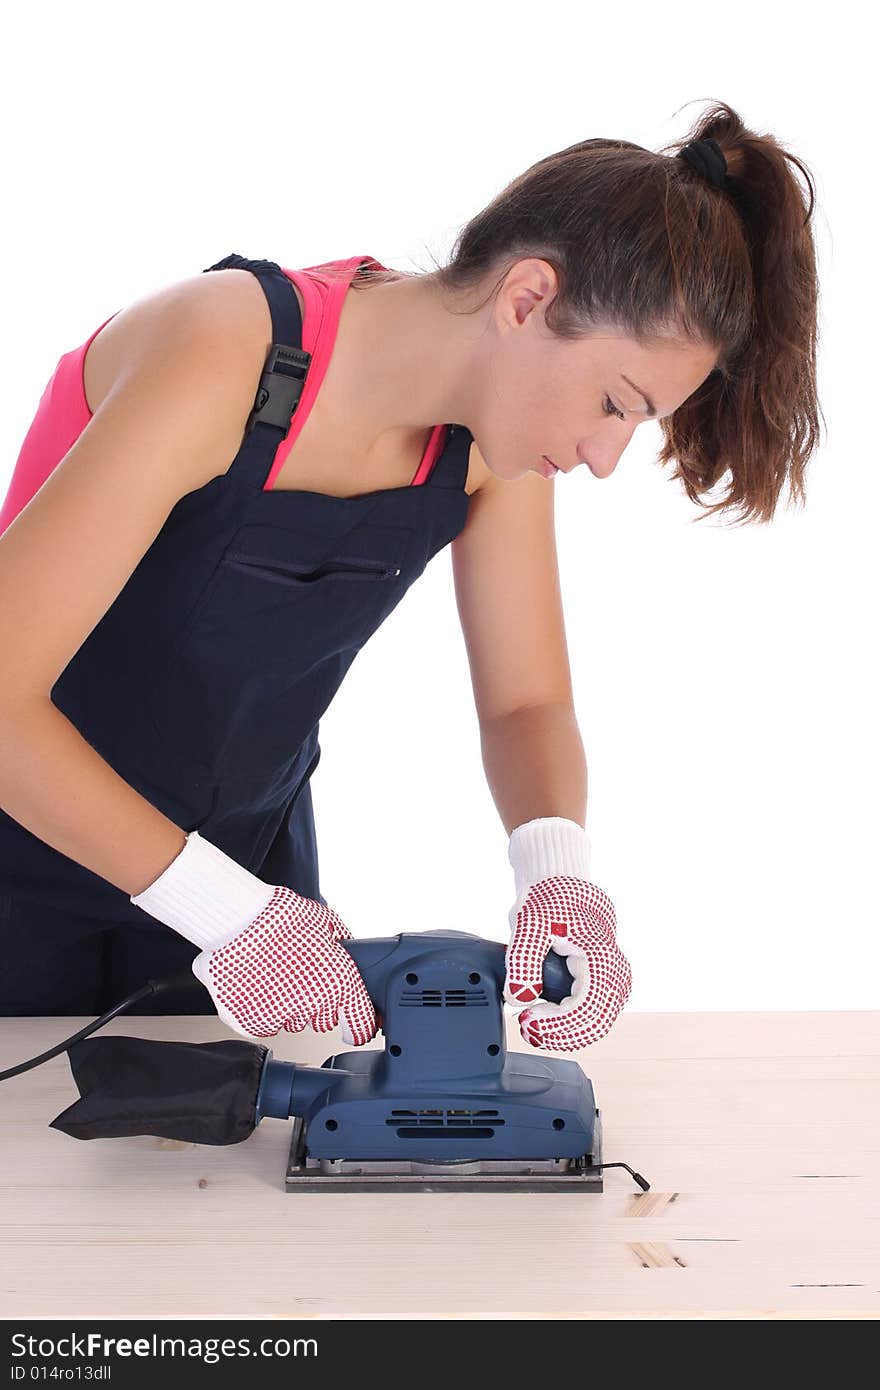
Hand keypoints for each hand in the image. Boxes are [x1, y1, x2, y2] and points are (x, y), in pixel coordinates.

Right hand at [131, 829, 376, 1043]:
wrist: (238, 919)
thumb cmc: (280, 917)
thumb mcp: (326, 922)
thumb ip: (342, 945)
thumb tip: (348, 952)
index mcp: (340, 981)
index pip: (360, 1025)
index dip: (358, 1025)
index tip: (354, 1027)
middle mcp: (314, 1004)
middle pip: (322, 1021)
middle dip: (315, 1002)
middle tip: (298, 975)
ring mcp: (281, 1016)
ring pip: (291, 1021)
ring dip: (285, 1005)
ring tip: (272, 973)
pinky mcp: (251, 1022)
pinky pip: (262, 1024)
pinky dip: (259, 1008)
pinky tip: (255, 983)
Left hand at [505, 874, 631, 1050]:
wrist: (561, 882)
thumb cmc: (549, 897)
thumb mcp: (529, 924)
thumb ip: (523, 962)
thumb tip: (519, 999)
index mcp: (600, 956)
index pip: (587, 1007)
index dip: (556, 1023)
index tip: (526, 1019)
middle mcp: (614, 969)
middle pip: (596, 1022)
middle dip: (560, 1034)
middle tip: (527, 1028)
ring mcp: (611, 976)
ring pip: (598, 1021)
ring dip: (567, 1032)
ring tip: (534, 1025)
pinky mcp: (603, 979)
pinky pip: (595, 1012)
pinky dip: (571, 1022)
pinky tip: (546, 1017)